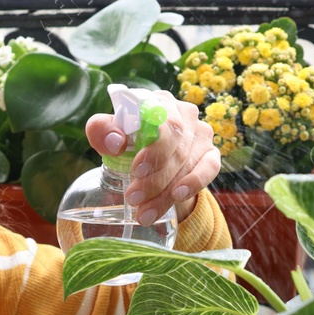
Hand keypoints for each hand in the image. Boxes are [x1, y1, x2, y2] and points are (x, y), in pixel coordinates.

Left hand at [85, 90, 218, 225]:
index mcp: (159, 103)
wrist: (150, 162)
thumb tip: (116, 142)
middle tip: (134, 198)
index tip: (136, 170)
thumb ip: (101, 130)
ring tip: (145, 212)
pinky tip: (178, 196)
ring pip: (187, 163)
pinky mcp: (212, 154)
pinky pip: (210, 168)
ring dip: (166, 192)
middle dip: (155, 178)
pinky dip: (194, 183)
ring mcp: (201, 134)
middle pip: (176, 146)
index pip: (162, 121)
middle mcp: (184, 114)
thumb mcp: (108, 135)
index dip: (153, 148)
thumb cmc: (127, 142)